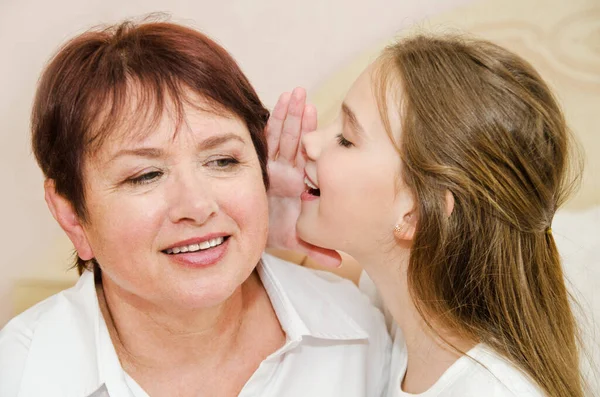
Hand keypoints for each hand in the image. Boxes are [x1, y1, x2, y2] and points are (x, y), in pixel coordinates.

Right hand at [266, 88, 340, 267]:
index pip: (308, 155)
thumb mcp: (296, 240)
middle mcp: (286, 171)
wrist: (249, 235)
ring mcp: (272, 167)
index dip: (313, 136)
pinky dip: (269, 123)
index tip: (323, 117)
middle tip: (306, 95)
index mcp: (297, 183)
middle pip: (295, 140)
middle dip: (300, 118)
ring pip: (281, 137)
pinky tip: (274, 105)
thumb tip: (339, 262)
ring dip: (287, 115)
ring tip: (294, 93)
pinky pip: (263, 142)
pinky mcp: (258, 167)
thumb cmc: (272, 232)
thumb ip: (317, 248)